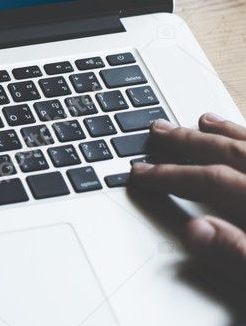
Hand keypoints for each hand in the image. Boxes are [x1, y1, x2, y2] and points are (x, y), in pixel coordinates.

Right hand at [130, 112, 245, 272]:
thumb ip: (236, 253)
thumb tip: (195, 230)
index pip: (211, 181)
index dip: (171, 175)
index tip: (141, 173)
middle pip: (231, 155)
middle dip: (189, 142)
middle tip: (158, 131)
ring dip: (226, 133)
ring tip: (204, 121)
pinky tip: (245, 139)